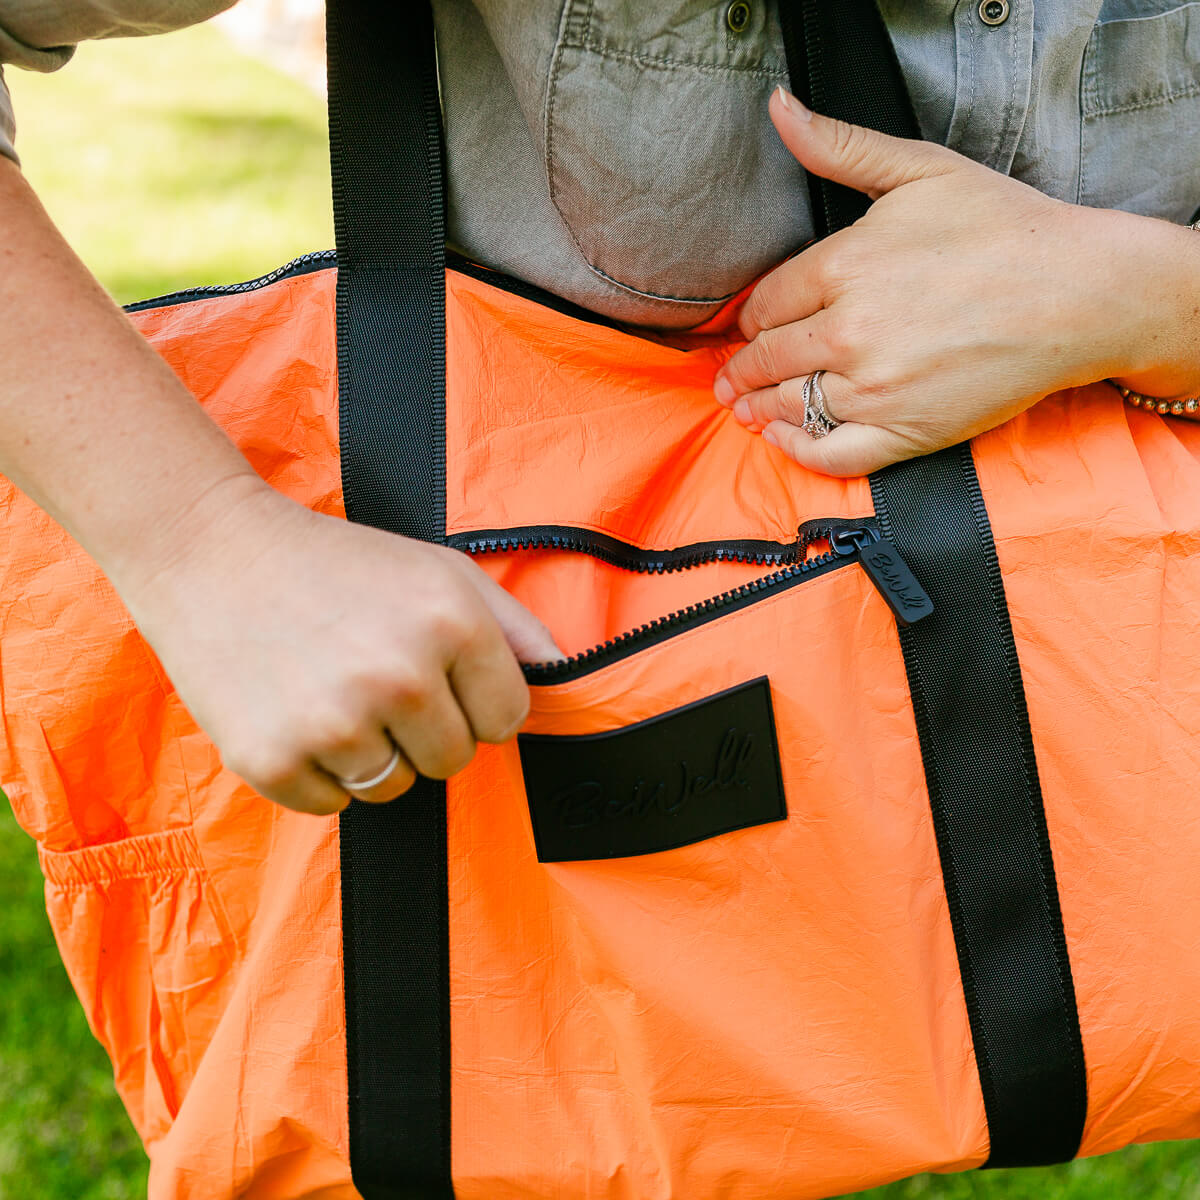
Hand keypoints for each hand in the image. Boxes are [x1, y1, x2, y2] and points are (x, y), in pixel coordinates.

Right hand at [122, 480, 561, 815]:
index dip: (475, 702)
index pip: (508, 720)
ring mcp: (333, 722)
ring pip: (395, 789)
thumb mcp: (438, 569)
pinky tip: (296, 712)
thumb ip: (512, 625)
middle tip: (376, 680)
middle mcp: (399, 675)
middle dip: (426, 730)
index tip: (438, 678)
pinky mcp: (271, 759)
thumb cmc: (337, 563)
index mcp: (451, 623)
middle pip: (454, 760)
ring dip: (374, 754)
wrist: (214, 551)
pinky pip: (331, 805)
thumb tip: (565, 677)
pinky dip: (318, 772)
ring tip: (334, 692)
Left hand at [713, 88, 1199, 475]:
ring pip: (790, 405)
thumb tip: (779, 109)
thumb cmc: (1006, 226)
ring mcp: (874, 388)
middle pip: (768, 358)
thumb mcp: (920, 170)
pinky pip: (828, 454)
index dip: (750, 319)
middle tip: (728, 379)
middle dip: (742, 369)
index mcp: (844, 266)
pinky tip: (781, 440)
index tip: (748, 329)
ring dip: (758, 408)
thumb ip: (840, 147)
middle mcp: (848, 332)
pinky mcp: (903, 432)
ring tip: (745, 409)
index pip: (767, 304)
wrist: (1081, 294)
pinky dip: (795, 451)